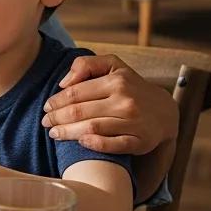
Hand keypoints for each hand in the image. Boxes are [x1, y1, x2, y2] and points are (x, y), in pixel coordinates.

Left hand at [42, 54, 178, 154]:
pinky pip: (113, 145)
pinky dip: (94, 144)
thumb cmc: (130, 87)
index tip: (46, 108)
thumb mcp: (113, 66)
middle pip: (80, 111)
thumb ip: (86, 65)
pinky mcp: (140, 141)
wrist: (164, 111)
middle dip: (57, 118)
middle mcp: (126, 101)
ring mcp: (134, 122)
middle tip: (46, 122)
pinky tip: (80, 141)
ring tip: (54, 134)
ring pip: (92, 128)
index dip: (56, 101)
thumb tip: (63, 83)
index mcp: (116, 81)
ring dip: (68, 132)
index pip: (76, 93)